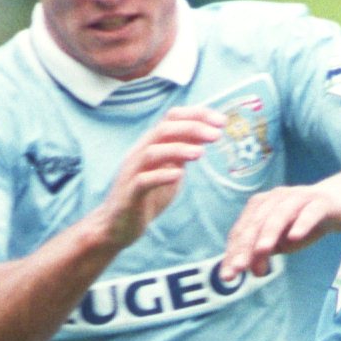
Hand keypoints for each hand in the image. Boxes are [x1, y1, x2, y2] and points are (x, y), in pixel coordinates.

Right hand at [88, 106, 225, 252]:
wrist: (119, 225)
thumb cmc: (147, 197)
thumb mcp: (170, 170)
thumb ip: (183, 154)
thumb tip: (205, 135)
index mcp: (151, 145)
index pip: (172, 119)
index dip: (196, 115)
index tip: (222, 120)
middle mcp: (140, 153)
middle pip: (164, 129)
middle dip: (192, 127)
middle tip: (217, 134)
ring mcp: (133, 172)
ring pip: (152, 152)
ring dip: (178, 149)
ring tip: (201, 153)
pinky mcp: (130, 194)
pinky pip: (143, 180)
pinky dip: (161, 176)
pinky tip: (179, 175)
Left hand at [223, 171, 340, 278]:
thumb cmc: (305, 222)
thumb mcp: (282, 242)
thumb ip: (265, 253)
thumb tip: (250, 271)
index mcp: (262, 206)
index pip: (243, 230)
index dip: (234, 252)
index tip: (228, 276)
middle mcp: (277, 199)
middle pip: (258, 222)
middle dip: (246, 246)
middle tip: (239, 268)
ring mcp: (299, 198)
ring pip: (280, 214)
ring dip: (270, 233)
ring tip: (262, 251)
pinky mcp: (321, 202)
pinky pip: (310, 212)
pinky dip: (302, 223)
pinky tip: (295, 237)